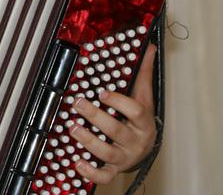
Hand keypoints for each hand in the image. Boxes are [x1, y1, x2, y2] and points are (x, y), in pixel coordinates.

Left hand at [69, 43, 156, 183]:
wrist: (145, 149)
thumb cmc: (139, 120)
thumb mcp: (143, 97)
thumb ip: (143, 73)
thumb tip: (150, 47)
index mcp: (142, 121)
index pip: (136, 111)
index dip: (119, 102)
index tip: (102, 92)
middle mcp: (135, 140)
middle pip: (117, 130)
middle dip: (96, 117)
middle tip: (78, 103)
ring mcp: (124, 156)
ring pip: (108, 152)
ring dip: (89, 141)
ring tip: (72, 128)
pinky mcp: (113, 168)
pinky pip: (104, 175)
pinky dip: (91, 172)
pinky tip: (77, 163)